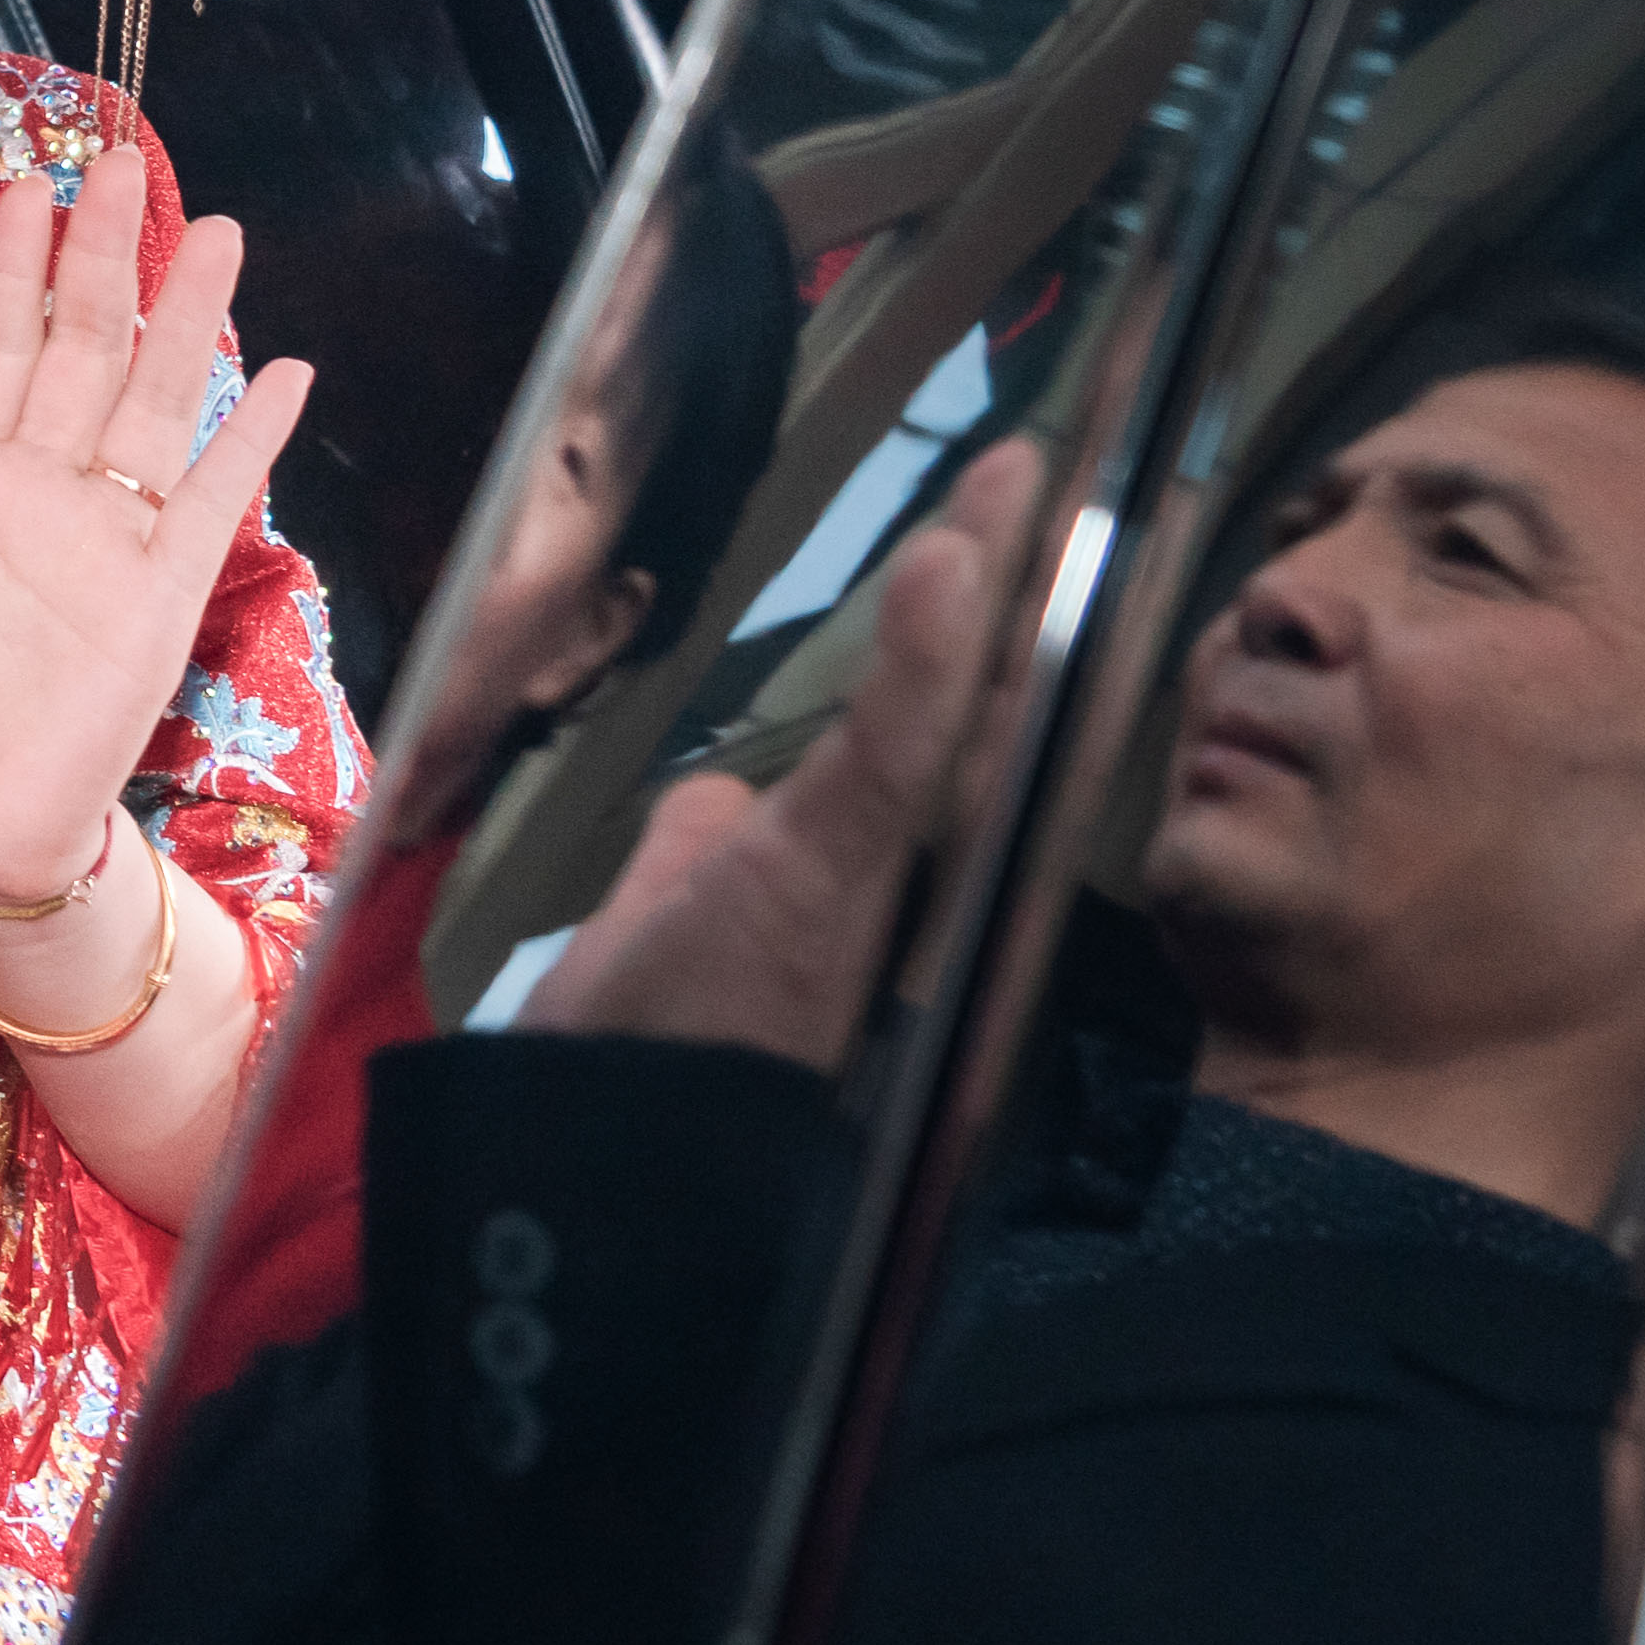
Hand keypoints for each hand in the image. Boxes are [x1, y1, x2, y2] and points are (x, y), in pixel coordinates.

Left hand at [0, 132, 312, 906]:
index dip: (12, 265)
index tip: (27, 181)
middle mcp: (36, 489)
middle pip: (79, 345)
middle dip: (101, 255)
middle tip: (121, 163)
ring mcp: (103, 536)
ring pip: (151, 398)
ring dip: (184, 317)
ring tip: (218, 232)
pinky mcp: (157, 595)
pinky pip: (210, 499)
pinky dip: (250, 437)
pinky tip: (285, 372)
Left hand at [538, 443, 1044, 1069]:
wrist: (599, 1174)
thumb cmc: (637, 1065)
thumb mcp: (660, 935)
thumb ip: (700, 857)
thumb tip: (714, 804)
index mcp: (847, 896)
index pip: (933, 741)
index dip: (978, 641)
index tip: (1001, 534)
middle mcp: (885, 895)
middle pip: (967, 717)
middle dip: (1009, 593)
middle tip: (1045, 469)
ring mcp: (863, 885)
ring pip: (948, 718)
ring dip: (981, 588)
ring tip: (1015, 476)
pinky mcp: (822, 883)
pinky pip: (892, 754)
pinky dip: (932, 654)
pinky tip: (955, 556)